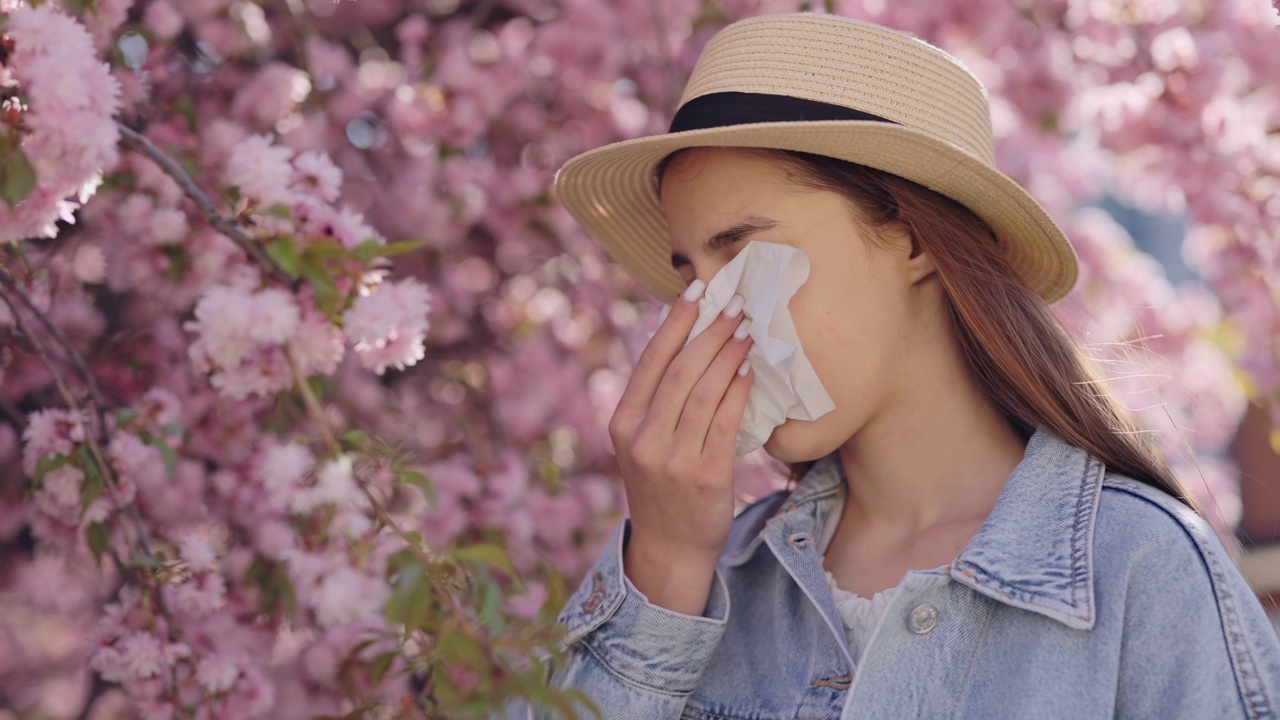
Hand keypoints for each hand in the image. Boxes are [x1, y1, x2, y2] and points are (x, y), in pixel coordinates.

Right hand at [609, 280, 753, 614]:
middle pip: (679, 371)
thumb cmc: (662, 486)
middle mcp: (642, 439)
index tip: (697, 290)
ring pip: (704, 392)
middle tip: (735, 305)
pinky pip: (725, 422)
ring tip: (748, 331)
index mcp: (623, 423)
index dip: (676, 321)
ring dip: (729, 355)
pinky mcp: (705, 476)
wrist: (670, 547)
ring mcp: (672, 459)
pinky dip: (739, 391)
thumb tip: (689, 340)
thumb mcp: (643, 442)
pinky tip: (750, 371)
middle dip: (709, 331)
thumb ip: (657, 401)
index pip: (651, 360)